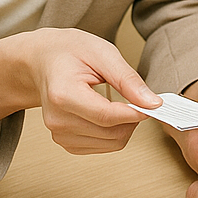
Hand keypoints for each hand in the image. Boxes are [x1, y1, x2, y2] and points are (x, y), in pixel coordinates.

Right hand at [0, 28, 160, 153]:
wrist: (43, 60)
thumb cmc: (71, 52)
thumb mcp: (103, 53)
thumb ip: (127, 79)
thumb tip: (152, 103)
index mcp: (63, 94)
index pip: (106, 116)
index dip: (135, 113)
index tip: (154, 104)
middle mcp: (57, 119)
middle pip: (110, 133)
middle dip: (133, 119)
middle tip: (139, 98)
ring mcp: (58, 133)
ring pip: (110, 144)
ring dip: (125, 126)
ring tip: (122, 102)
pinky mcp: (64, 141)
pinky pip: (101, 146)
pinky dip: (114, 133)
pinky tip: (111, 113)